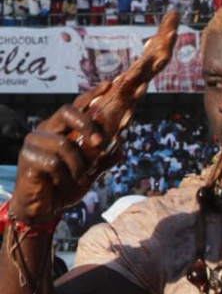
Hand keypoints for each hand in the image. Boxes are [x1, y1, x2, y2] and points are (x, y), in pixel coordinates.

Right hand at [13, 86, 114, 221]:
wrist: (42, 208)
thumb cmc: (63, 186)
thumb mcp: (89, 172)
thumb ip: (103, 159)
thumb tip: (122, 146)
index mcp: (61, 129)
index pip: (76, 106)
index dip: (91, 95)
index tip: (108, 85)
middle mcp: (46, 130)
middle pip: (67, 111)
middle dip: (88, 125)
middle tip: (100, 143)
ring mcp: (35, 142)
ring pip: (64, 144)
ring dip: (78, 166)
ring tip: (77, 178)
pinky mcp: (27, 157)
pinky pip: (53, 163)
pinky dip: (63, 176)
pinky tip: (59, 182)